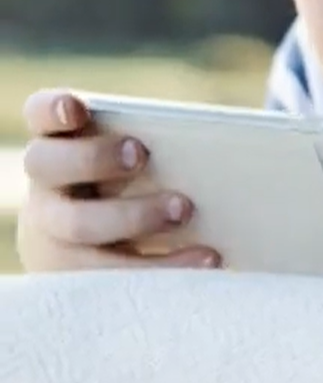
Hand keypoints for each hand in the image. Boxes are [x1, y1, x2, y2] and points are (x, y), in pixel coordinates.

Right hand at [13, 90, 217, 271]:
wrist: (103, 250)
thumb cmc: (136, 187)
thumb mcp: (136, 162)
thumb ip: (158, 144)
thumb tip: (221, 139)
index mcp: (60, 143)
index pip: (40, 115)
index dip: (51, 109)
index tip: (76, 107)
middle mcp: (47, 185)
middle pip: (47, 165)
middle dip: (93, 158)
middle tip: (139, 154)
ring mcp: (54, 232)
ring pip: (78, 224)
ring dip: (133, 216)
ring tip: (184, 209)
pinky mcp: (78, 275)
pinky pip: (114, 275)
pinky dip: (164, 264)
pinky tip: (206, 256)